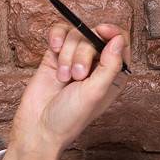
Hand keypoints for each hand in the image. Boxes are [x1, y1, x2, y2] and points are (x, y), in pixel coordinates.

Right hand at [0, 21, 126, 159]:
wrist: (38, 127)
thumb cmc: (69, 117)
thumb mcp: (95, 93)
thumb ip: (110, 65)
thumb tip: (118, 39)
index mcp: (113, 74)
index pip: (120, 42)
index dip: (112, 33)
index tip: (100, 32)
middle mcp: (96, 64)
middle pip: (95, 36)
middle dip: (83, 53)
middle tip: (77, 76)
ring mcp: (74, 58)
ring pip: (75, 35)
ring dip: (67, 54)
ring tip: (63, 77)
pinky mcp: (55, 56)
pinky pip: (59, 33)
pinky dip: (56, 37)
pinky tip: (53, 49)